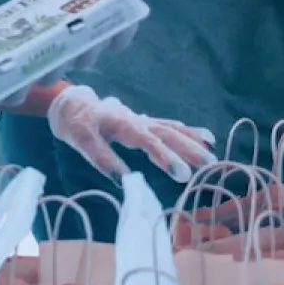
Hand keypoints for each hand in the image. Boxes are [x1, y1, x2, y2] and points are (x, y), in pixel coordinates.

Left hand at [47, 84, 216, 184]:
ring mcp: (141, 119)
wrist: (71, 103)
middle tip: (209, 164)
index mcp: (123, 124)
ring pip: (171, 128)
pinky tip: (201, 137)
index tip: (182, 175)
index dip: (166, 157)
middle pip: (167, 133)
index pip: (149, 141)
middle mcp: (137, 120)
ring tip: (212, 150)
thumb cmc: (75, 123)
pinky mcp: (142, 122)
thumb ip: (102, 159)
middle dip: (189, 148)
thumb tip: (124, 181)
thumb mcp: (81, 141)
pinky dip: (186, 131)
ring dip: (192, 139)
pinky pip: (167, 126)